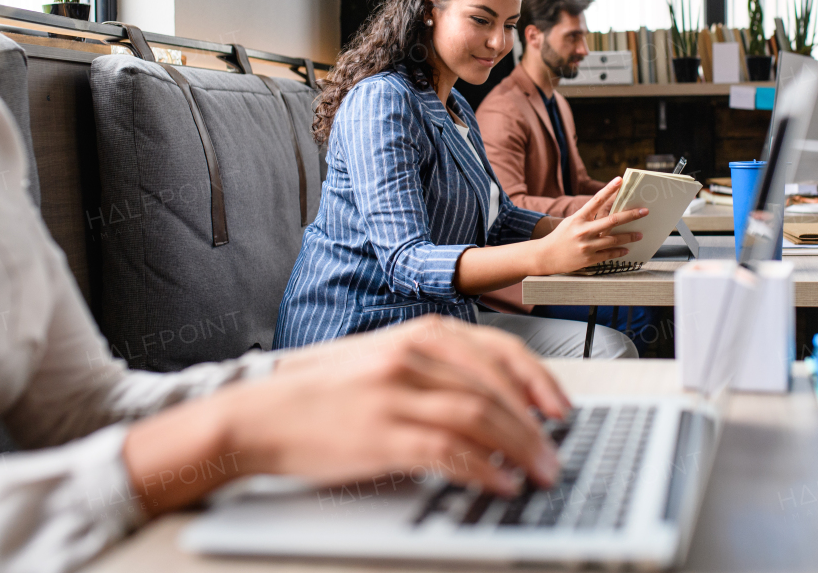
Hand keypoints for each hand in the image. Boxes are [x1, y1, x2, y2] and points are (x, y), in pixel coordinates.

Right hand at [124, 316, 568, 514]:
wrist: (258, 415)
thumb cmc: (321, 394)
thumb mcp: (383, 362)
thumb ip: (435, 370)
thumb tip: (494, 399)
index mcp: (416, 334)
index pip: (497, 351)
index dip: (538, 381)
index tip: (560, 408)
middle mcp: (411, 357)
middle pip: (495, 388)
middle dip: (536, 423)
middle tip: (557, 450)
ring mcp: (396, 395)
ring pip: (479, 417)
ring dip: (519, 448)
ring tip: (539, 471)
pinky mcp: (381, 435)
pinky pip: (447, 452)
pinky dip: (482, 469)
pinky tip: (498, 482)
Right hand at [534, 177, 645, 273]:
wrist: (544, 256)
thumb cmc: (560, 237)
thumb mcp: (571, 222)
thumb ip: (587, 217)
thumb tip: (608, 211)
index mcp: (578, 218)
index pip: (596, 200)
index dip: (609, 189)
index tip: (620, 180)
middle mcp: (583, 231)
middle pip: (612, 221)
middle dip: (630, 215)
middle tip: (644, 211)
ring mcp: (586, 246)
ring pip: (614, 240)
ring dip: (629, 236)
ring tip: (639, 234)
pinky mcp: (588, 259)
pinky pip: (609, 254)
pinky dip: (619, 251)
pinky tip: (627, 249)